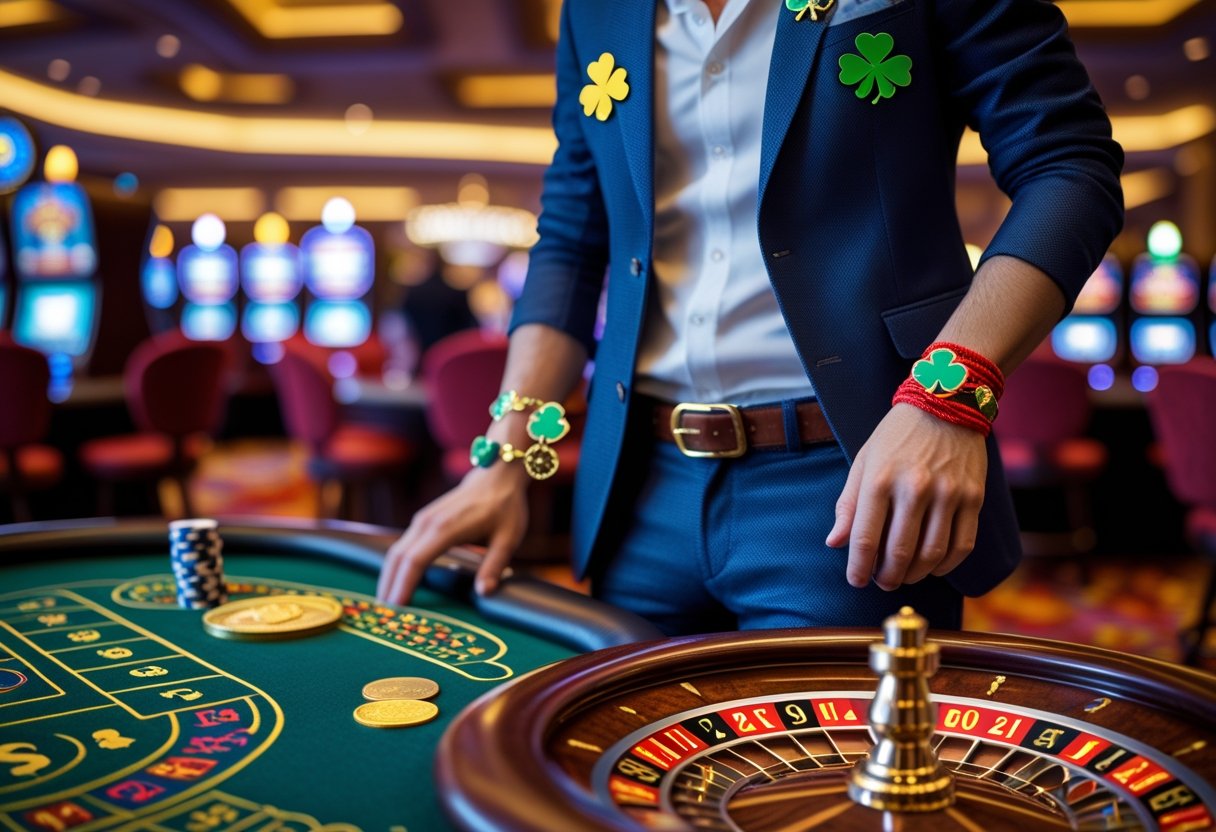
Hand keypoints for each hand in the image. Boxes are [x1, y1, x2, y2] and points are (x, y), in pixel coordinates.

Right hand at [376, 464, 529, 604]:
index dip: (403, 585)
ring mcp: (422, 519)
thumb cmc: (504, 508)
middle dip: (389, 586)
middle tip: (387, 616)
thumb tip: (484, 594)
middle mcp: (428, 522)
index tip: (397, 608)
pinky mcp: (422, 520)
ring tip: (388, 604)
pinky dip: (397, 566)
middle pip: (398, 558)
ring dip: (389, 577)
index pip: (415, 560)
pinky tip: (398, 583)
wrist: (496, 476)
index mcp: (446, 528)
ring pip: (396, 551)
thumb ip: (494, 566)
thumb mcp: (508, 538)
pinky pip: (402, 546)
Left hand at [825, 403, 986, 589]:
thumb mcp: (864, 462)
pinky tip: (933, 566)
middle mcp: (915, 487)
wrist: (946, 404)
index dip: (858, 567)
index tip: (856, 580)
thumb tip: (834, 543)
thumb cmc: (897, 436)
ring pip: (931, 555)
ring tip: (904, 576)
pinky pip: (962, 546)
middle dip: (886, 577)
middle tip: (881, 582)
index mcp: (880, 479)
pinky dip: (946, 565)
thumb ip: (849, 504)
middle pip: (899, 553)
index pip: (865, 538)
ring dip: (915, 575)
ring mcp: (948, 493)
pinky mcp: (973, 497)